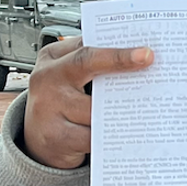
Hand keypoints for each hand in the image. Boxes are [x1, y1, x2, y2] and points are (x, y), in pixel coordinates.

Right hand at [23, 37, 153, 168]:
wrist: (37, 139)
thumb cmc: (62, 101)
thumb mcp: (70, 76)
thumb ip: (94, 64)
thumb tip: (138, 58)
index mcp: (53, 58)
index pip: (86, 46)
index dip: (116, 48)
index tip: (145, 51)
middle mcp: (47, 78)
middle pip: (86, 63)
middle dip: (119, 60)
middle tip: (148, 61)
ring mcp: (47, 107)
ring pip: (93, 106)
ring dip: (121, 107)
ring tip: (146, 104)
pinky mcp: (56, 136)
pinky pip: (92, 135)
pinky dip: (111, 135)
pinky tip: (128, 132)